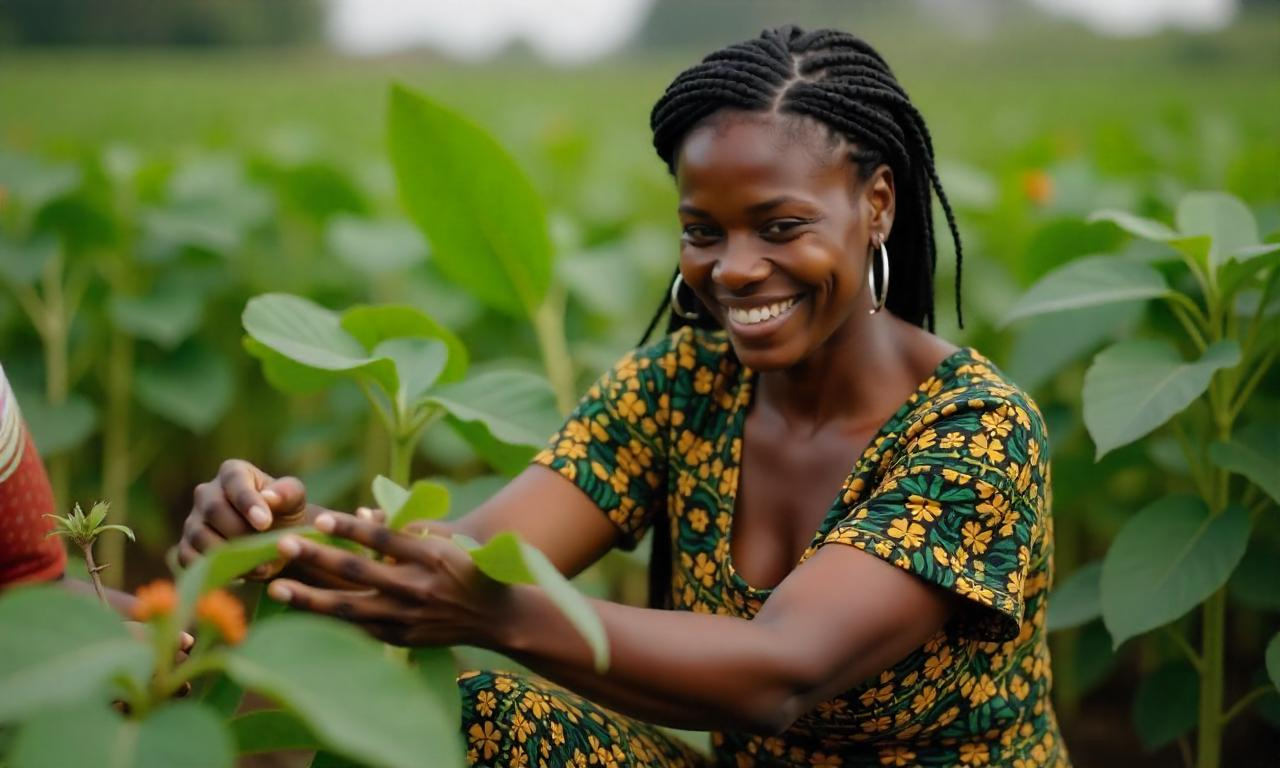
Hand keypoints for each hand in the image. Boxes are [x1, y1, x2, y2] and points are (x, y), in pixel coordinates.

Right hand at [178, 459, 308, 578]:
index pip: (235, 482)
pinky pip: (188, 558)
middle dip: (239, 531)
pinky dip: (211, 569)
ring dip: (227, 554)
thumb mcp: (295, 499)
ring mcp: (193, 520)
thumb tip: (268, 498)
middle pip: (213, 509)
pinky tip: (238, 576)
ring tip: (258, 566)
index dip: (248, 503)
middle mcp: (206, 493)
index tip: (264, 523)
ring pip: (199, 535)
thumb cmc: (284, 512)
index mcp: (233, 473)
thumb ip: (287, 493)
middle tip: (262, 548)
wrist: (275, 541)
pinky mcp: (187, 546)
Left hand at [265, 512, 509, 647]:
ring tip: (276, 587)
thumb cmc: (467, 568)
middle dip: (316, 558)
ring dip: (308, 598)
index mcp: (430, 556)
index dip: (350, 528)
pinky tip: (299, 615)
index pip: (382, 538)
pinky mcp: (400, 638)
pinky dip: (327, 622)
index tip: (319, 518)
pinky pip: (356, 629)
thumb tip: (360, 510)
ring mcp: (407, 617)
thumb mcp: (445, 539)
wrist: (496, 617)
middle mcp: (416, 587)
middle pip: (357, 571)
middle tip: (282, 545)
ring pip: (348, 608)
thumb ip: (404, 524)